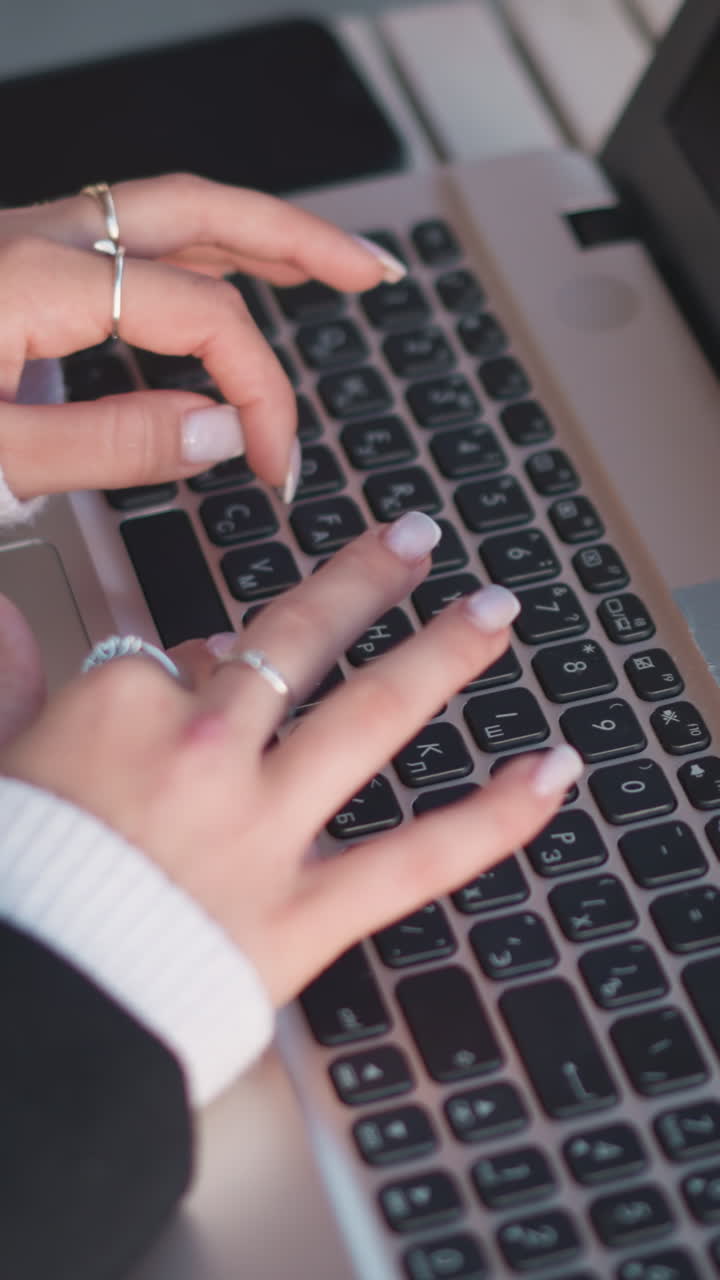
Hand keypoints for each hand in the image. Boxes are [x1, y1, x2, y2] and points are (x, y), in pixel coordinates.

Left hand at [0, 174, 401, 498]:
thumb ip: (112, 445)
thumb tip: (221, 432)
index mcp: (39, 279)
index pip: (204, 317)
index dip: (262, 391)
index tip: (278, 463)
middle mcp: (41, 240)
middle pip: (203, 210)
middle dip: (300, 240)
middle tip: (371, 271)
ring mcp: (29, 241)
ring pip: (169, 211)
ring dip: (256, 234)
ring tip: (319, 265)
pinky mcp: (18, 261)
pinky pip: (130, 234)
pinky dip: (198, 245)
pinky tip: (222, 272)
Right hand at [0, 515, 581, 1005]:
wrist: (27, 1014)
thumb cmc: (18, 888)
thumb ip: (6, 682)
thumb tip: (9, 624)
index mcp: (124, 707)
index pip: (188, 655)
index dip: (205, 666)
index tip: (211, 675)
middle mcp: (207, 750)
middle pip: (301, 639)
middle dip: (368, 580)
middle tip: (416, 542)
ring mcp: (264, 827)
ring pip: (373, 716)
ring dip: (444, 654)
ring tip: (494, 614)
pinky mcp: (306, 912)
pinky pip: (417, 855)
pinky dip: (494, 814)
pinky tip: (548, 774)